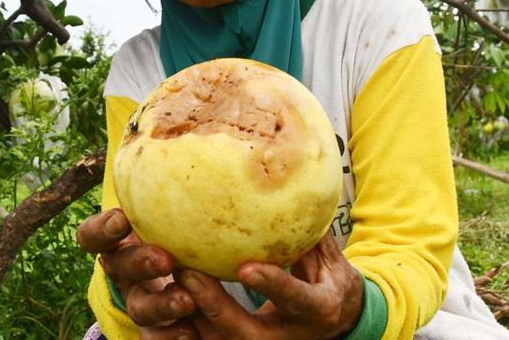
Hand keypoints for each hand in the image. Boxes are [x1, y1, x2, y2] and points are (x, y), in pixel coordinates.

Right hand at [77, 208, 197, 338]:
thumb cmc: (171, 231)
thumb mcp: (161, 216)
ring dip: (162, 305)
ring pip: (139, 308)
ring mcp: (137, 302)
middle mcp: (122, 272)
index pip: (93, 236)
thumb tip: (175, 133)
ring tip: (186, 301)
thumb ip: (163, 202)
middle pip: (121, 268)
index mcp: (116, 242)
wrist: (186, 270)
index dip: (102, 230)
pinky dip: (170, 337)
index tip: (122, 219)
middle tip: (165, 260)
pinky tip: (189, 331)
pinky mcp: (154, 329)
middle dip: (140, 263)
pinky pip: (154, 338)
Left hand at [175, 232, 363, 339]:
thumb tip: (301, 183)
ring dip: (194, 315)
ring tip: (171, 280)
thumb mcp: (331, 259)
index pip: (295, 299)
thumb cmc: (331, 282)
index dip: (271, 285)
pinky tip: (170, 293)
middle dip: (214, 305)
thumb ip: (313, 230)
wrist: (339, 322)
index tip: (245, 266)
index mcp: (318, 309)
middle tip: (186, 273)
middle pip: (245, 333)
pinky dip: (192, 322)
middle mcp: (290, 335)